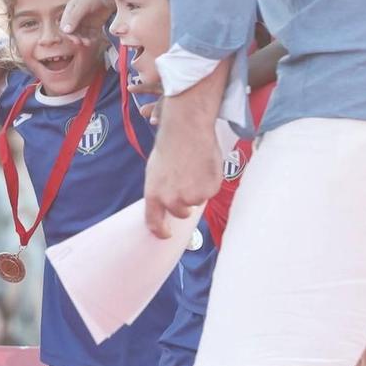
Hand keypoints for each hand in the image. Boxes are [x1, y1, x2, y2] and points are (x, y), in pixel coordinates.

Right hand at [59, 0, 111, 44]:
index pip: (64, 25)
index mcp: (70, 11)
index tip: (74, 39)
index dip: (68, 34)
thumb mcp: (82, 5)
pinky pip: (91, 34)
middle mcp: (77, 17)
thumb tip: (65, 31)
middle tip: (81, 42)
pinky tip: (94, 40)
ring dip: (84, 39)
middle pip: (73, 31)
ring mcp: (86, 21)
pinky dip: (92, 38)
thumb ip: (74, 17)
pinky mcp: (96, 24)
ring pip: (82, 34)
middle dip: (76, 38)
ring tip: (88, 42)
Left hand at [142, 114, 220, 238]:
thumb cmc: (170, 147)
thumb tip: (166, 202)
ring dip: (197, 190)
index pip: (154, 222)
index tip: (166, 233)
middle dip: (184, 202)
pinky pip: (210, 192)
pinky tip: (203, 166)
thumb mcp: (155, 172)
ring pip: (197, 201)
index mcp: (154, 195)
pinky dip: (209, 182)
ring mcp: (192, 197)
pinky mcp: (209, 191)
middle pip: (181, 213)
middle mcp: (172, 200)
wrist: (186, 132)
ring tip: (193, 168)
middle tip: (185, 181)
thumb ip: (161, 190)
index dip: (161, 231)